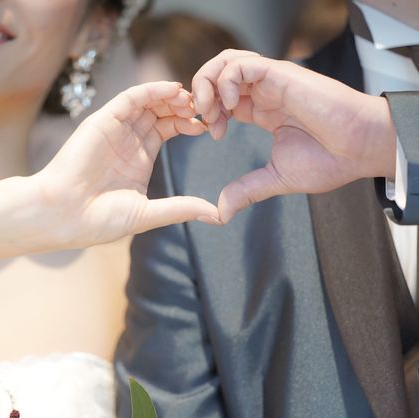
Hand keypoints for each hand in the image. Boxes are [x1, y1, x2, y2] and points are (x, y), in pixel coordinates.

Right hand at [38, 81, 220, 246]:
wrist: (63, 217)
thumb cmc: (99, 220)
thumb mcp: (148, 214)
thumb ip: (181, 209)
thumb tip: (216, 215)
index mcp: (139, 160)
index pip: (168, 130)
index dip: (189, 124)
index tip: (209, 126)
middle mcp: (128, 141)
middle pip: (161, 112)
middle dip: (184, 107)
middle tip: (206, 107)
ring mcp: (115, 130)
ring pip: (148, 102)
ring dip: (171, 96)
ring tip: (192, 98)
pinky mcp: (103, 121)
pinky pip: (130, 98)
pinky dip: (151, 90)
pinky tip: (172, 90)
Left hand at [192, 50, 396, 222]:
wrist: (359, 150)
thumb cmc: (329, 161)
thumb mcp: (275, 178)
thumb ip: (246, 191)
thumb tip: (220, 213)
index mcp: (262, 111)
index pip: (222, 98)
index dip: (206, 112)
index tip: (208, 133)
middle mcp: (264, 93)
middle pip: (218, 74)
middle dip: (199, 93)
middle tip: (201, 119)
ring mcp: (272, 82)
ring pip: (226, 62)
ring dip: (208, 83)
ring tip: (210, 111)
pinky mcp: (281, 76)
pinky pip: (242, 65)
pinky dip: (226, 81)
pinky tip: (230, 106)